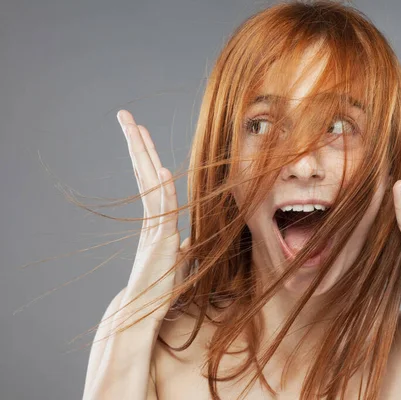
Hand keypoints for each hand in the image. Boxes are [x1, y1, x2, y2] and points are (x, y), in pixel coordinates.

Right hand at [117, 110, 190, 322]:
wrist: (144, 309)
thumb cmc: (161, 286)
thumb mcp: (180, 258)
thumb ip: (185, 243)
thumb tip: (194, 236)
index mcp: (156, 218)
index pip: (149, 178)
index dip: (144, 155)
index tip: (139, 134)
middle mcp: (152, 217)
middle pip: (144, 171)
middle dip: (136, 142)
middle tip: (124, 116)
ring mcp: (153, 225)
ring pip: (149, 182)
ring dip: (142, 154)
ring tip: (132, 127)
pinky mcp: (159, 240)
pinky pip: (161, 209)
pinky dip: (162, 188)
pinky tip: (162, 168)